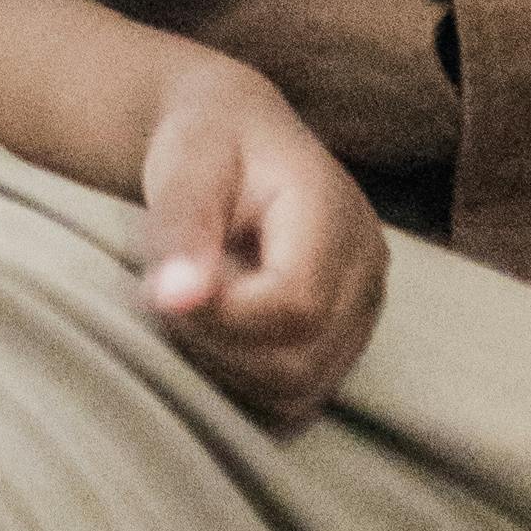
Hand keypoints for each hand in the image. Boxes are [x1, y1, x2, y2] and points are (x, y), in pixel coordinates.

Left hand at [134, 55, 385, 421]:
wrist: (236, 136)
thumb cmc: (207, 141)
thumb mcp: (185, 162)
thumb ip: (182, 225)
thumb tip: (174, 298)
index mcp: (336, 214)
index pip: (297, 305)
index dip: (222, 316)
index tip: (164, 286)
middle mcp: (366, 268)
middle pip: (300, 360)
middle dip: (218, 344)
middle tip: (170, 295)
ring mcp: (363, 310)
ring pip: (299, 389)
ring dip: (227, 366)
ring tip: (193, 306)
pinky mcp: (344, 340)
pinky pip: (297, 395)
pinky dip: (245, 379)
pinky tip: (216, 330)